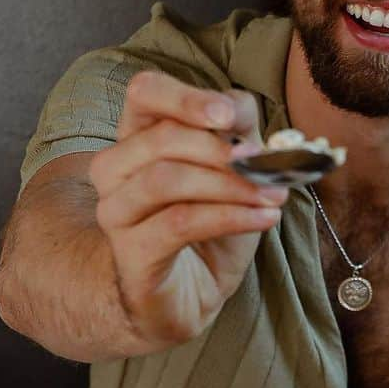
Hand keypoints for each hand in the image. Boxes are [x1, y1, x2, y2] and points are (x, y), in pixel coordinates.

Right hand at [88, 71, 288, 348]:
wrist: (190, 295)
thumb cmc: (210, 228)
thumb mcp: (234, 172)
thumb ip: (239, 134)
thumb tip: (243, 113)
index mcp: (138, 137)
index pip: (145, 92)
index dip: (186, 98)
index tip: (229, 116)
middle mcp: (114, 169)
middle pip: (162, 138)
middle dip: (223, 150)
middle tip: (269, 165)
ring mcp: (116, 211)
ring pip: (167, 179)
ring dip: (230, 185)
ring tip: (273, 196)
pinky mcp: (131, 252)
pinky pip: (179, 222)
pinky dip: (231, 216)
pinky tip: (265, 218)